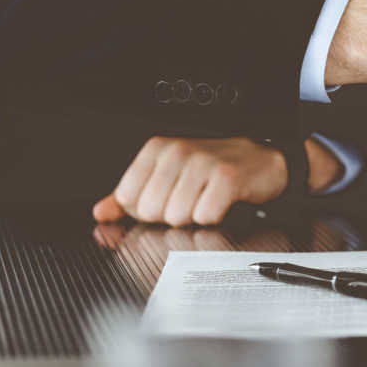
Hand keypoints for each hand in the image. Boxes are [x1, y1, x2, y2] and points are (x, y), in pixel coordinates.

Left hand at [92, 136, 342, 226]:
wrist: (264, 161)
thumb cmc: (215, 169)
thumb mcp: (169, 175)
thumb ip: (131, 194)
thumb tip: (102, 211)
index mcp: (158, 149)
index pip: (128, 198)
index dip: (146, 209)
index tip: (167, 199)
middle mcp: (178, 151)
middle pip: (151, 211)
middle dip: (170, 215)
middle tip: (191, 200)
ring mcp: (203, 163)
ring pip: (177, 216)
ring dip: (194, 217)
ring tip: (207, 200)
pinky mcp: (227, 178)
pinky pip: (205, 216)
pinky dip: (215, 217)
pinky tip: (222, 203)